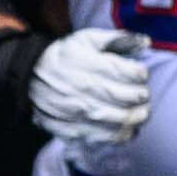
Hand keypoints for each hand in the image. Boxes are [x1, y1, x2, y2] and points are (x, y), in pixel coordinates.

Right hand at [20, 27, 158, 158]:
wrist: (30, 77)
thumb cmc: (64, 56)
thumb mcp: (87, 39)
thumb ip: (117, 39)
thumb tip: (147, 42)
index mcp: (91, 65)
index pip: (129, 73)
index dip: (141, 74)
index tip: (141, 74)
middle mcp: (86, 90)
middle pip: (127, 98)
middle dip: (142, 97)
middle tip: (144, 95)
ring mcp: (79, 112)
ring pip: (120, 120)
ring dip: (137, 117)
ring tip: (142, 113)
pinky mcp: (74, 129)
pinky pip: (105, 136)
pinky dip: (122, 135)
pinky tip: (129, 129)